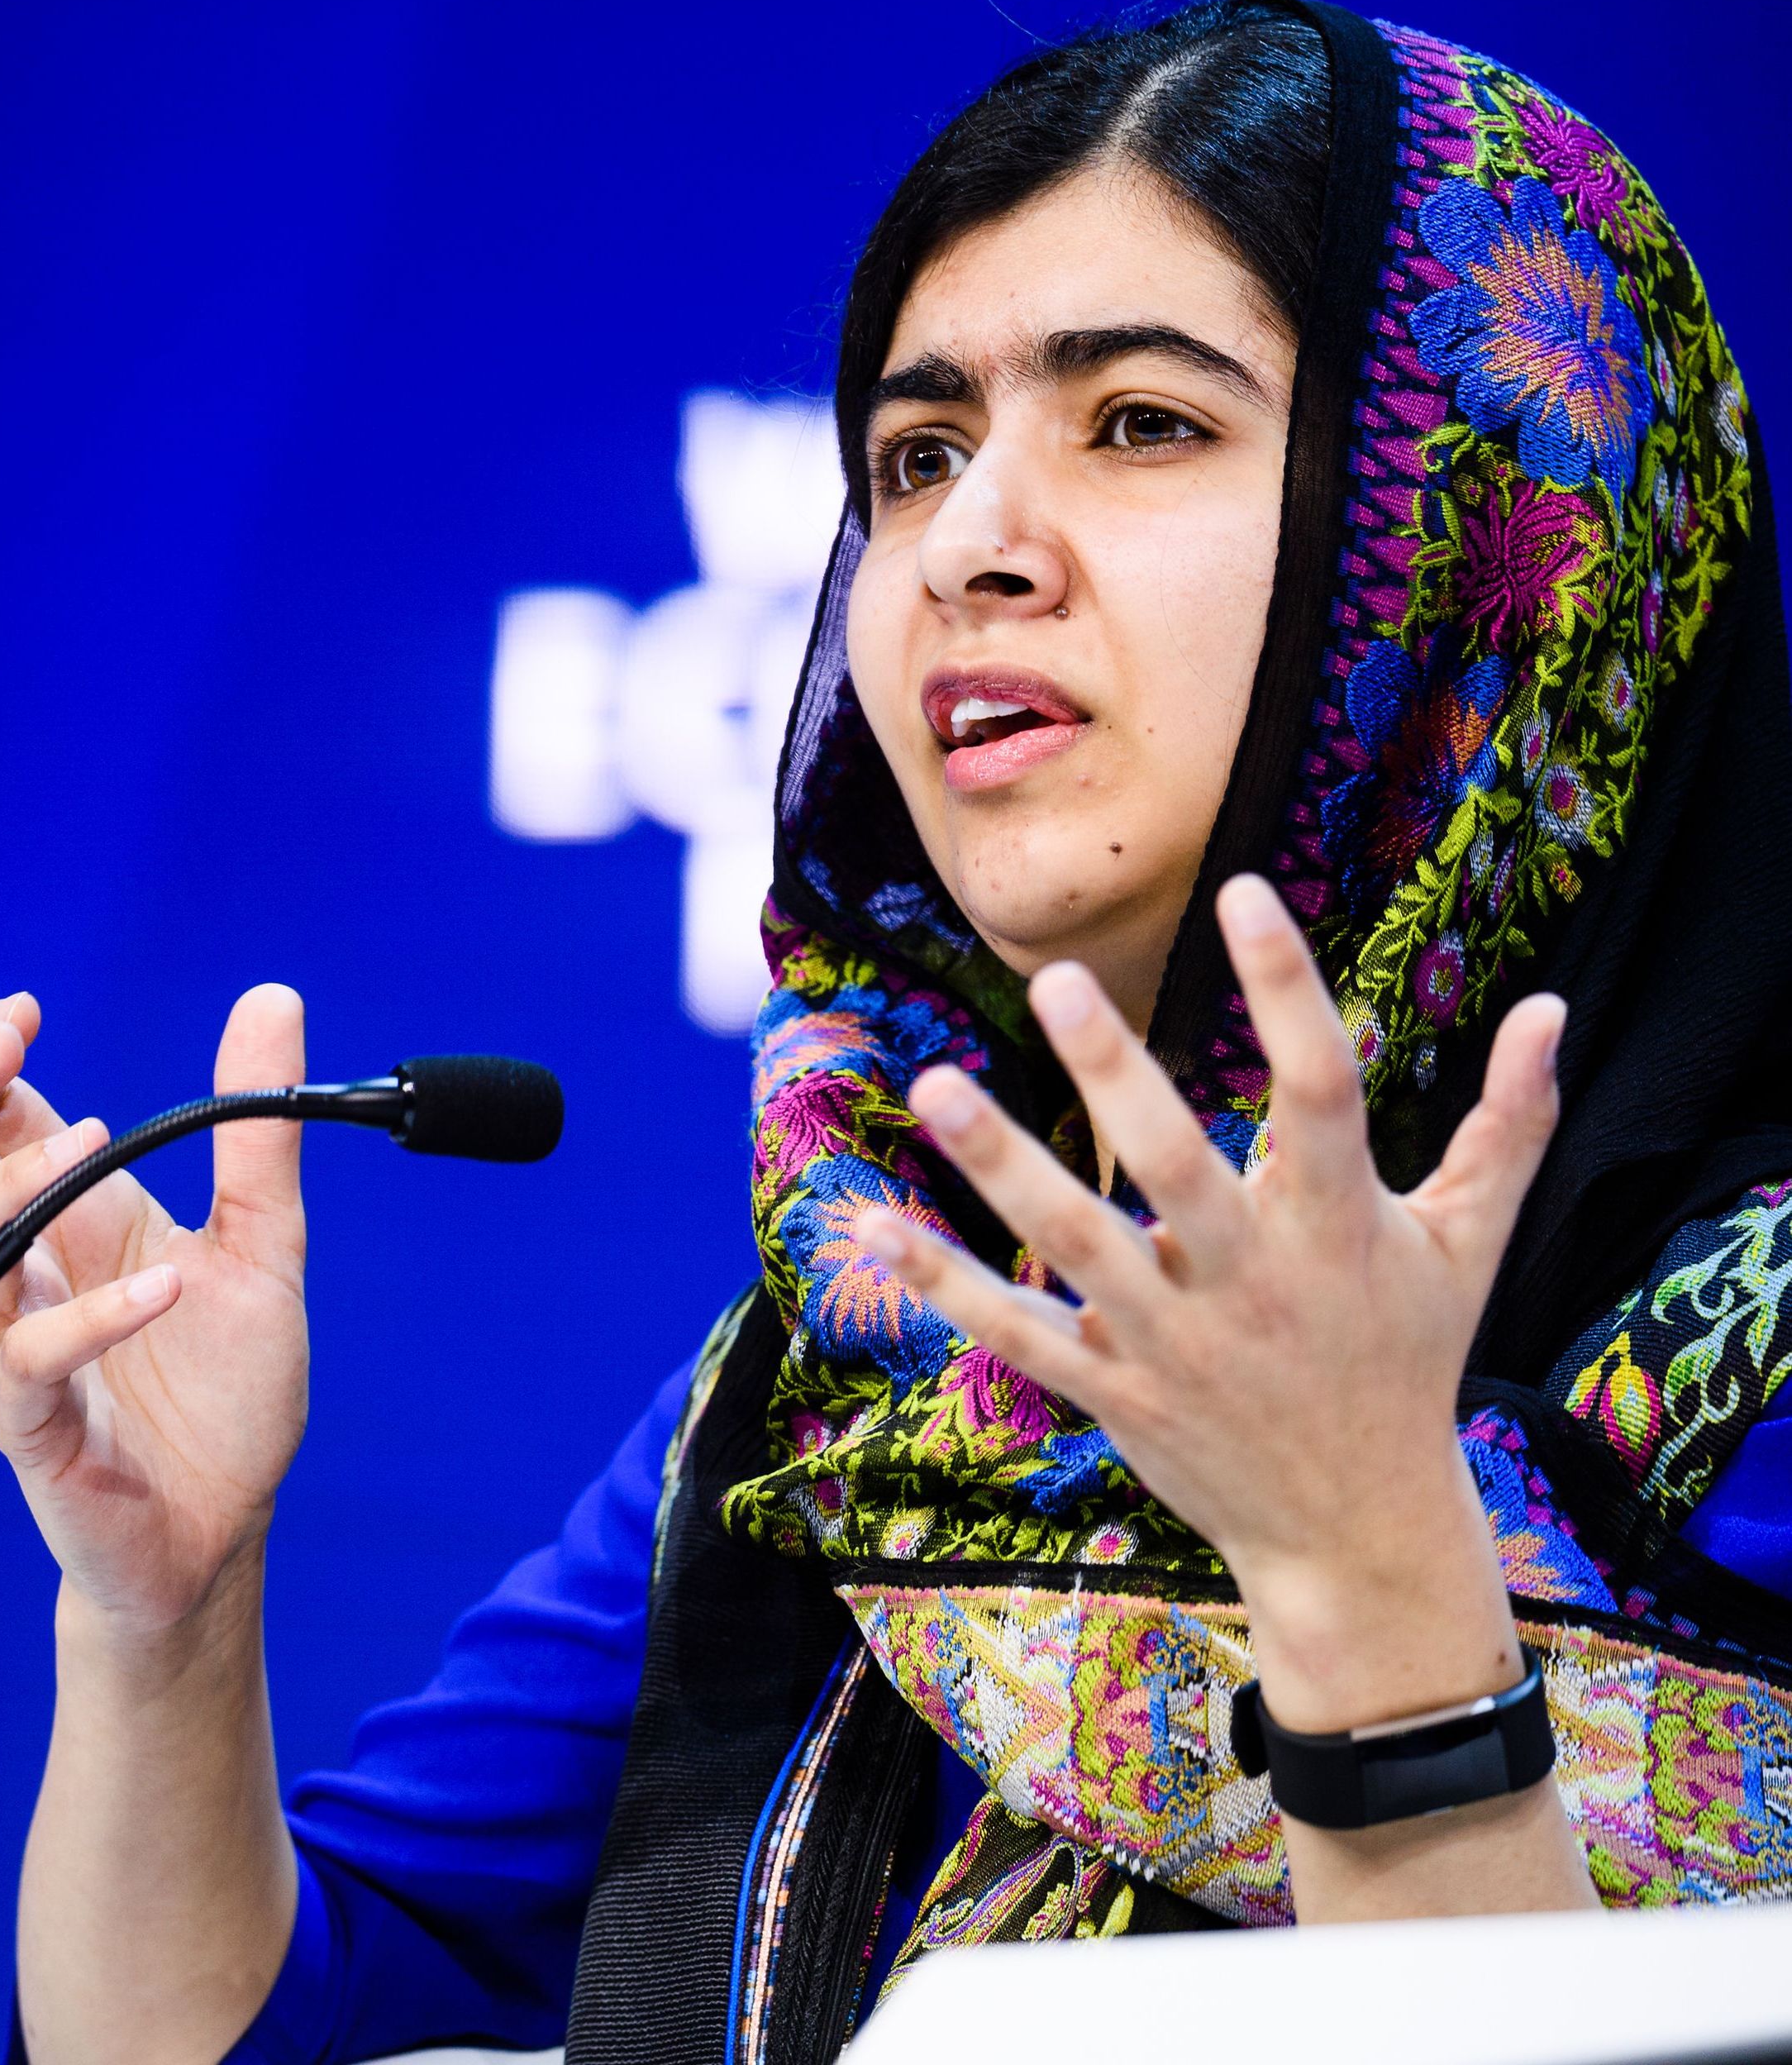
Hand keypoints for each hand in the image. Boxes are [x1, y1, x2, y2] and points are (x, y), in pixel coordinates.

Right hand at [0, 985, 308, 1642]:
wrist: (221, 1534)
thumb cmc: (226, 1393)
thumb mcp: (263, 1245)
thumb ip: (257, 1133)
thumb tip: (273, 998)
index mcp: (73, 1223)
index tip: (21, 1011)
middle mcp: (30, 1276)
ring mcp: (20, 1350)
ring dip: (19, 1186)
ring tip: (97, 1142)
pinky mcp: (36, 1427)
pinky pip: (29, 1360)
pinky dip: (93, 1317)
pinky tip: (167, 1286)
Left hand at [858, 873, 1566, 1728]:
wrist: (1358, 1535)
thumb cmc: (1409, 1364)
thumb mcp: (1471, 1245)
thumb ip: (1509, 1125)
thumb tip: (1556, 1007)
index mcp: (1341, 1227)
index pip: (1320, 1089)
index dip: (1286, 990)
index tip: (1240, 890)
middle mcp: (1253, 1281)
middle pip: (1178, 1167)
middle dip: (1116, 1076)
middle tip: (1053, 981)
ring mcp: (1175, 1343)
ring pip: (1077, 1247)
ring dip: (1001, 1168)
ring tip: (934, 1085)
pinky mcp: (1114, 1392)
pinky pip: (1018, 1333)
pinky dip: (944, 1285)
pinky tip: (871, 1226)